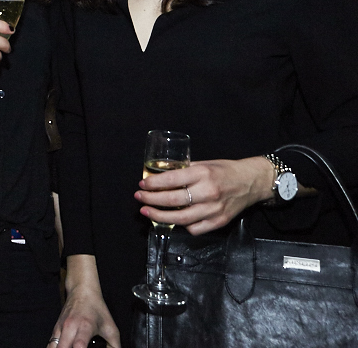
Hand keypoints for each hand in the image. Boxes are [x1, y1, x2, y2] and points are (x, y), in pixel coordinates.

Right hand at [52, 255, 119, 347]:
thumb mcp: (111, 328)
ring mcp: (60, 328)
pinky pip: (51, 345)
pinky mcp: (55, 329)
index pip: (79, 345)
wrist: (81, 291)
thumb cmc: (96, 308)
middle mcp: (69, 327)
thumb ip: (115, 346)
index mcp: (85, 326)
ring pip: (52, 347)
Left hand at [137, 156, 273, 234]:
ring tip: (147, 212)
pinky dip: (181, 226)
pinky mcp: (219, 222)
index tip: (142, 185)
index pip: (171, 180)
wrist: (252, 182)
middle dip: (151, 200)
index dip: (153, 184)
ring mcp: (214, 209)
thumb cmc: (225, 170)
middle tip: (139, 198)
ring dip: (160, 216)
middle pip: (172, 201)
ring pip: (180, 219)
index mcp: (202, 174)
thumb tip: (159, 175)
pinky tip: (173, 220)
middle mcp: (208, 192)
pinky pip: (194, 229)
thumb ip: (183, 170)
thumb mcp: (204, 164)